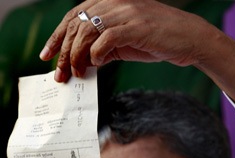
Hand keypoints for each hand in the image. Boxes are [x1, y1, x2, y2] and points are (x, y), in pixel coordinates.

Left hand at [39, 0, 210, 81]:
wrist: (187, 39)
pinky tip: (97, 63)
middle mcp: (114, 4)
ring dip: (77, 55)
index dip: (57, 36)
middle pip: (76, 24)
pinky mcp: (137, 26)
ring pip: (87, 30)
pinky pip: (107, 37)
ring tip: (76, 73)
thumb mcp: (123, 44)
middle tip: (59, 74)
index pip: (74, 17)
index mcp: (109, 5)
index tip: (46, 55)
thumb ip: (103, 48)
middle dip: (63, 51)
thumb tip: (82, 63)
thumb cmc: (155, 41)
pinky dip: (97, 52)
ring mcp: (126, 13)